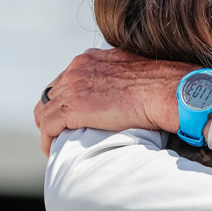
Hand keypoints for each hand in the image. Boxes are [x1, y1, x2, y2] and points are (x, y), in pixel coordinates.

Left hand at [33, 48, 191, 154]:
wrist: (167, 91)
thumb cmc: (160, 85)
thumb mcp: (132, 69)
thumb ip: (118, 75)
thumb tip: (123, 90)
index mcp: (89, 59)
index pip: (64, 80)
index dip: (63, 101)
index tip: (69, 117)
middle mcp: (76, 69)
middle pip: (50, 95)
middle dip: (52, 114)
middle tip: (60, 133)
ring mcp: (73, 88)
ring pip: (44, 112)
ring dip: (48, 130)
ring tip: (55, 145)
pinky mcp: (73, 108)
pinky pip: (48, 127)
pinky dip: (48, 140)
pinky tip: (54, 150)